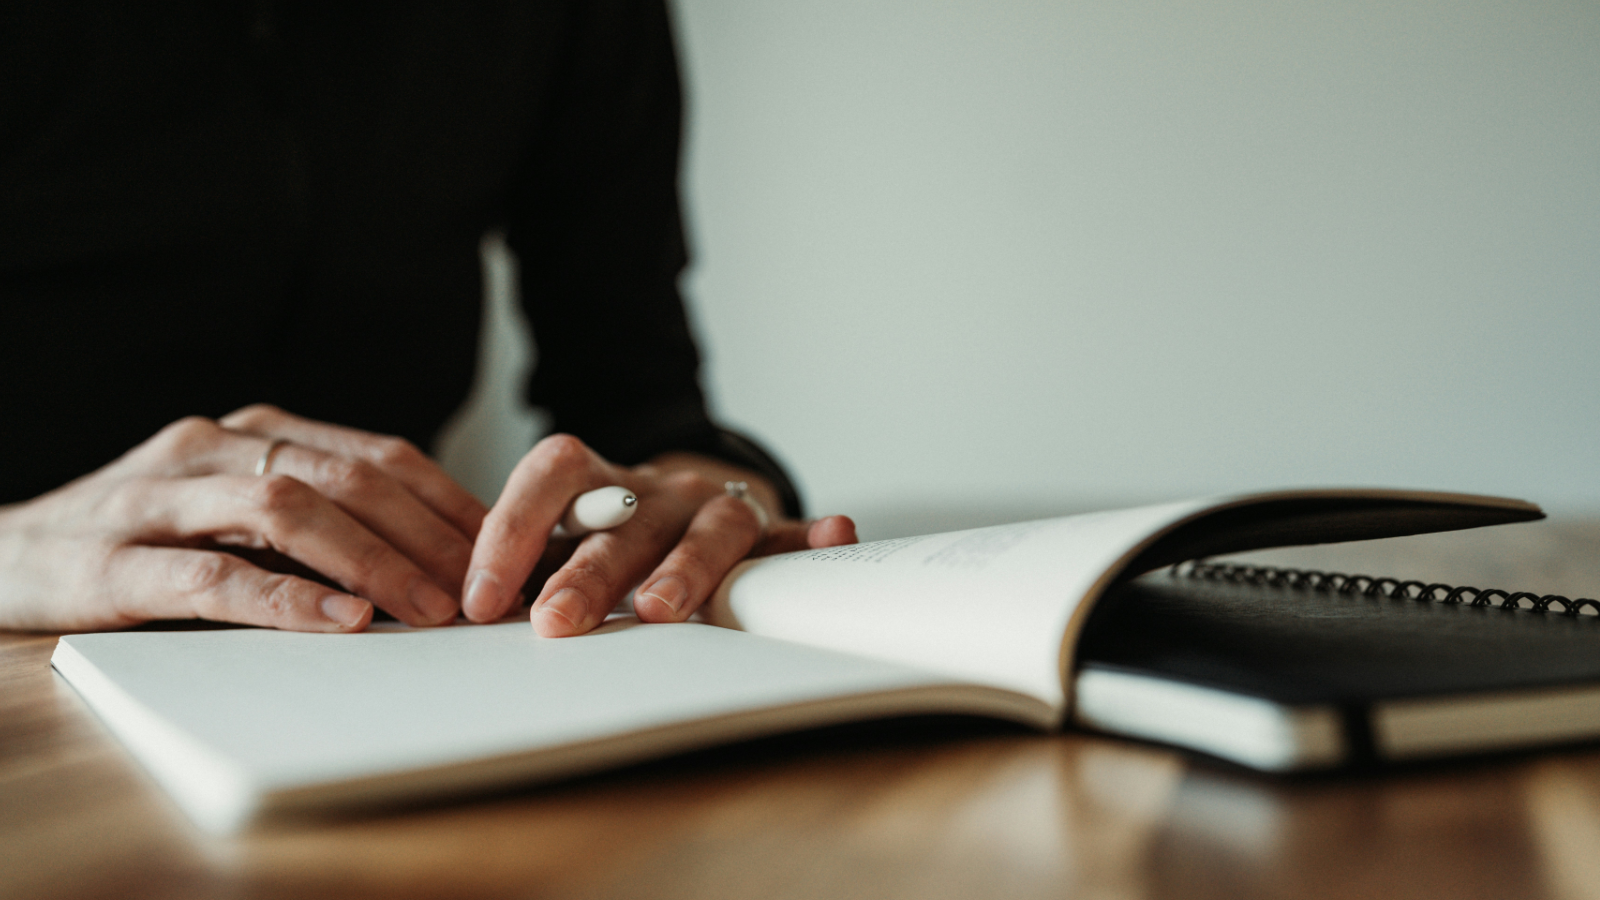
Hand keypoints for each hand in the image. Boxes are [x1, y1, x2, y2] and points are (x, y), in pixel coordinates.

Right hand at [0, 405, 485, 632]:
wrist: (1, 556)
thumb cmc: (145, 540)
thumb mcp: (236, 513)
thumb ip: (317, 519)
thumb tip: (434, 559)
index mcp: (255, 433)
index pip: (377, 456)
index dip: (448, 503)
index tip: (506, 553)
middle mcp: (213, 448)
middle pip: (346, 477)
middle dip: (427, 535)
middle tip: (484, 590)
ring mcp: (160, 495)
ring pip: (287, 509)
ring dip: (372, 559)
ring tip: (430, 607)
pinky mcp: (115, 558)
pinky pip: (214, 573)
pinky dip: (286, 597)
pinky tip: (342, 619)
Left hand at [461, 434, 856, 635]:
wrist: (680, 509)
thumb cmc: (607, 539)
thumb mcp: (559, 545)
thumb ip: (523, 570)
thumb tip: (462, 605)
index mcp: (596, 482)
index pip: (550, 475)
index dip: (512, 529)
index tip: (482, 598)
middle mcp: (656, 489)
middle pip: (624, 519)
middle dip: (588, 572)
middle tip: (556, 622)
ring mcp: (713, 508)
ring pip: (708, 527)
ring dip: (686, 567)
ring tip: (662, 608)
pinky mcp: (767, 534)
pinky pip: (792, 534)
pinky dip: (814, 536)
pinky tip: (835, 534)